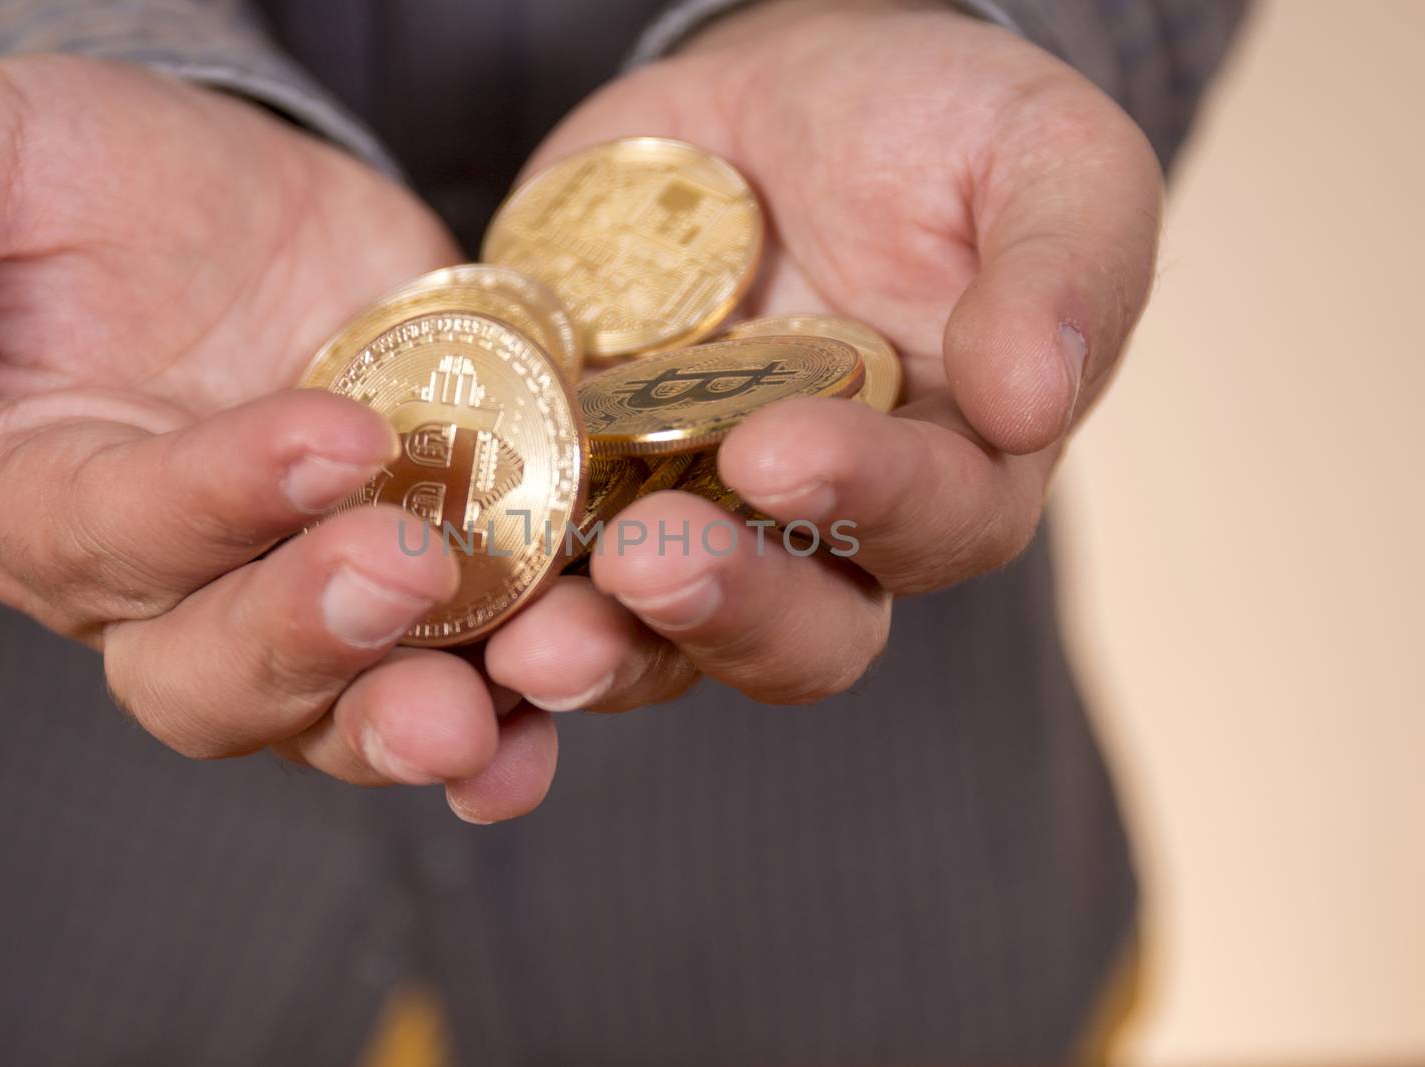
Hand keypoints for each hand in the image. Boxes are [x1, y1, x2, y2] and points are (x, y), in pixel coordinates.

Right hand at [0, 55, 554, 819]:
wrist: (232, 200)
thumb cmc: (85, 186)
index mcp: (56, 508)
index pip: (126, 539)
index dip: (223, 504)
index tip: (335, 437)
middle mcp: (173, 593)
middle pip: (222, 676)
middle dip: (313, 640)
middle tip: (408, 577)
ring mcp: (305, 600)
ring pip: (343, 713)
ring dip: (424, 725)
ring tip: (497, 719)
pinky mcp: (422, 581)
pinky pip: (461, 677)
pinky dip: (513, 708)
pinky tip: (558, 713)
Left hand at [484, 0, 1162, 706]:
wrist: (779, 97)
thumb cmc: (933, 124)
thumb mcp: (1041, 157)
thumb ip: (1064, 270)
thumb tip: (1036, 401)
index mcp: (952, 470)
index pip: (934, 525)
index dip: (868, 504)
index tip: (781, 449)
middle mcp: (824, 532)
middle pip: (795, 630)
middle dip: (725, 609)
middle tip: (648, 560)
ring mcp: (692, 517)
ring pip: (658, 636)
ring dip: (601, 651)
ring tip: (533, 639)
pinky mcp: (577, 488)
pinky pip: (538, 572)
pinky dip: (494, 606)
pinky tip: (434, 601)